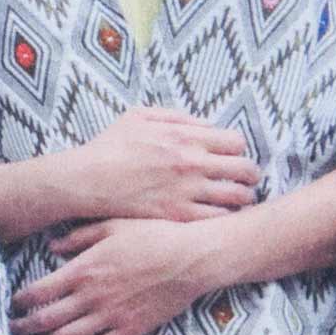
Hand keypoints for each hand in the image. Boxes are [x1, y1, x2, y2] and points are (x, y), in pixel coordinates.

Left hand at [12, 217, 221, 334]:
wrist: (192, 258)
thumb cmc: (154, 235)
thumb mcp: (113, 225)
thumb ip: (78, 237)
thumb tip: (51, 247)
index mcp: (84, 270)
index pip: (38, 292)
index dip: (18, 302)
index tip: (10, 304)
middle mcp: (91, 297)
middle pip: (44, 321)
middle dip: (21, 330)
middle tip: (7, 332)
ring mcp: (109, 317)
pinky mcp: (128, 331)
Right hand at [53, 106, 259, 226]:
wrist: (85, 180)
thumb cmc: (109, 146)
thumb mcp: (139, 115)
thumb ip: (177, 116)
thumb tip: (205, 124)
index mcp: (185, 135)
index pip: (236, 141)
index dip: (238, 150)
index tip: (232, 157)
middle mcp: (192, 162)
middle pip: (245, 169)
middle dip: (250, 175)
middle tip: (245, 180)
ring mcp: (186, 190)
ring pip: (237, 196)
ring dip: (241, 198)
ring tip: (237, 201)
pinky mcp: (176, 215)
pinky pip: (216, 219)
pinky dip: (224, 218)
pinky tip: (217, 218)